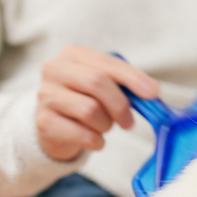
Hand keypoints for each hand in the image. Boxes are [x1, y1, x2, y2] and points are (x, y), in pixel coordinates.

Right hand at [36, 45, 158, 160]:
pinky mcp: (43, 122)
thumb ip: (126, 85)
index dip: (132, 78)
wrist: (55, 127)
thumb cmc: (86, 101)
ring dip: (106, 124)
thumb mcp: (105, 87)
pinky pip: (82, 134)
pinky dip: (96, 141)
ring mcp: (45, 95)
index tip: (153, 93)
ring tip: (103, 127)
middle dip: (120, 105)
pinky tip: (94, 139)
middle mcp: (54, 70)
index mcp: (73, 55)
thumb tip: (152, 92)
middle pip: (97, 82)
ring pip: (89, 110)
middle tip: (129, 122)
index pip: (106, 63)